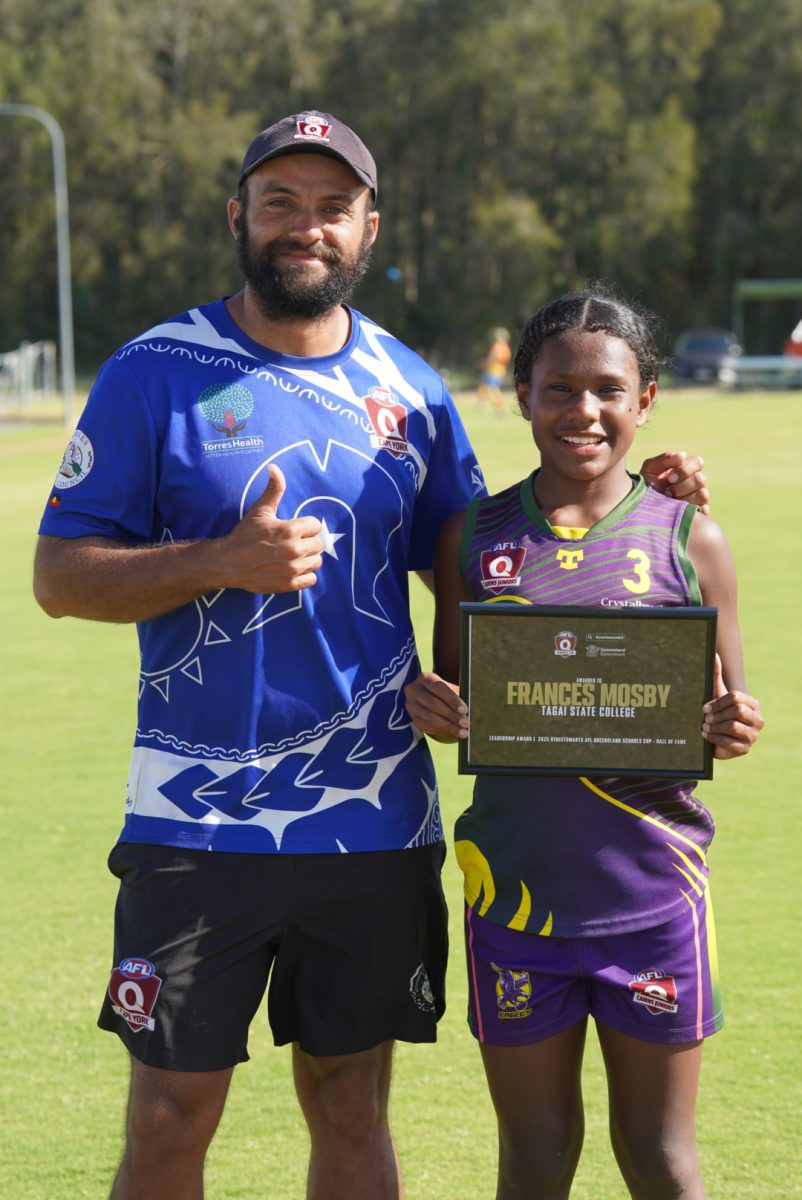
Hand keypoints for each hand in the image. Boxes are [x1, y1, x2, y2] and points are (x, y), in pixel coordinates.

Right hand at [218, 464, 323, 593]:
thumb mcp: (260, 510)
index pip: (316, 525)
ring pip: (317, 561)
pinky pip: (311, 579)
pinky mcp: (289, 584)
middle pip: (319, 544)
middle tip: (293, 542)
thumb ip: (274, 489)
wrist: (228, 562)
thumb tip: (274, 467)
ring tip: (293, 555)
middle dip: (308, 541)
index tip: (295, 529)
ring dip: (308, 558)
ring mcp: (293, 569)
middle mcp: (294, 550)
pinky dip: (306, 575)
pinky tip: (293, 568)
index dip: (306, 526)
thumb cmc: (244, 535)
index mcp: (290, 529)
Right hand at [404, 671, 468, 741]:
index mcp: (424, 678)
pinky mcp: (412, 718)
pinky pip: (426, 726)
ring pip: (430, 717)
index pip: (439, 688)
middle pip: (433, 704)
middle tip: (465, 723)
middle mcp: (413, 690)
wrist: (432, 697)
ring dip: (448, 726)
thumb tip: (467, 711)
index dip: (452, 700)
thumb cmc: (445, 692)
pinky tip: (453, 732)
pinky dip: (441, 730)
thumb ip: (458, 697)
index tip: (464, 710)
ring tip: (463, 732)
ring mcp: (411, 705)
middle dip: (451, 715)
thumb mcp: (451, 690)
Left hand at [641, 451, 709, 513]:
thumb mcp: (650, 469)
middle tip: (667, 492)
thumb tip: (682, 456)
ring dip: (686, 498)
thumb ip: (664, 459)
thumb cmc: (646, 485)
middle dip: (682, 486)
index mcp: (686, 469)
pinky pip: (704, 511)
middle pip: (701, 479)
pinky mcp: (698, 514)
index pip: (698, 462)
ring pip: (703, 495)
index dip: (685, 469)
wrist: (640, 508)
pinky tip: (680, 512)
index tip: (669, 477)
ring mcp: (698, 499)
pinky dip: (694, 511)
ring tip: (670, 502)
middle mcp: (695, 483)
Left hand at [702, 655, 763, 758]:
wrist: (720, 734)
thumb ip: (716, 675)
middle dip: (717, 713)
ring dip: (715, 726)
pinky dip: (714, 738)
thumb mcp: (717, 694)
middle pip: (737, 710)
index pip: (736, 697)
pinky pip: (729, 742)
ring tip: (704, 726)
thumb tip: (713, 654)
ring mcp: (753, 735)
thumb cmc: (719, 711)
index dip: (718, 702)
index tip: (704, 707)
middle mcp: (757, 719)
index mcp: (753, 704)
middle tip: (705, 717)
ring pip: (733, 726)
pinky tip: (706, 735)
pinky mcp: (745, 749)